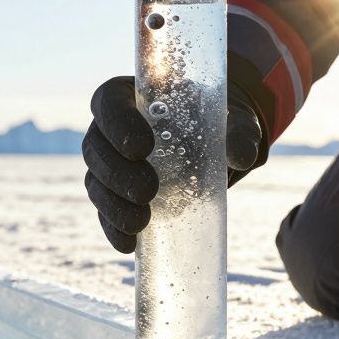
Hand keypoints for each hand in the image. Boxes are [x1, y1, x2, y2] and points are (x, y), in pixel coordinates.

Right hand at [83, 76, 263, 252]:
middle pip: (96, 147)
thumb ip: (239, 133)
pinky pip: (104, 211)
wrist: (217, 147)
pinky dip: (113, 227)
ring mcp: (108, 163)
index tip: (143, 148)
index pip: (108, 102)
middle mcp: (110, 128)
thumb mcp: (234, 122)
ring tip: (140, 223)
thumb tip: (242, 156)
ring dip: (112, 204)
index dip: (118, 124)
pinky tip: (128, 244)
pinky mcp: (114, 194)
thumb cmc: (219, 122)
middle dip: (117, 173)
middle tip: (148, 190)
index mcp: (129, 95)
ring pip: (96, 182)